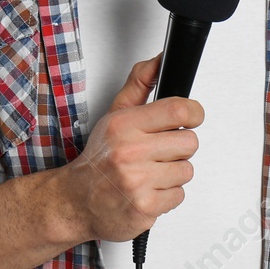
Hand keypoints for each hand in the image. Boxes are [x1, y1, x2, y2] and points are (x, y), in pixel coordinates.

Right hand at [60, 52, 204, 242]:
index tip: (192, 118)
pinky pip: (179, 196)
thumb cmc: (99, 158)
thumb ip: (139, 84)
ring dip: (173, 173)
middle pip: (190, 142)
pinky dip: (167, 195)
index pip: (178, 111)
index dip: (194, 113)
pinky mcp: (145, 208)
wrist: (75, 200)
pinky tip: (148, 190)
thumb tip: (159, 60)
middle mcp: (130, 152)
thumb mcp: (114, 114)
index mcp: (125, 125)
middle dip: (179, 147)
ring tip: (151, 172)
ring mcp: (137, 182)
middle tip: (159, 151)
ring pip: (187, 171)